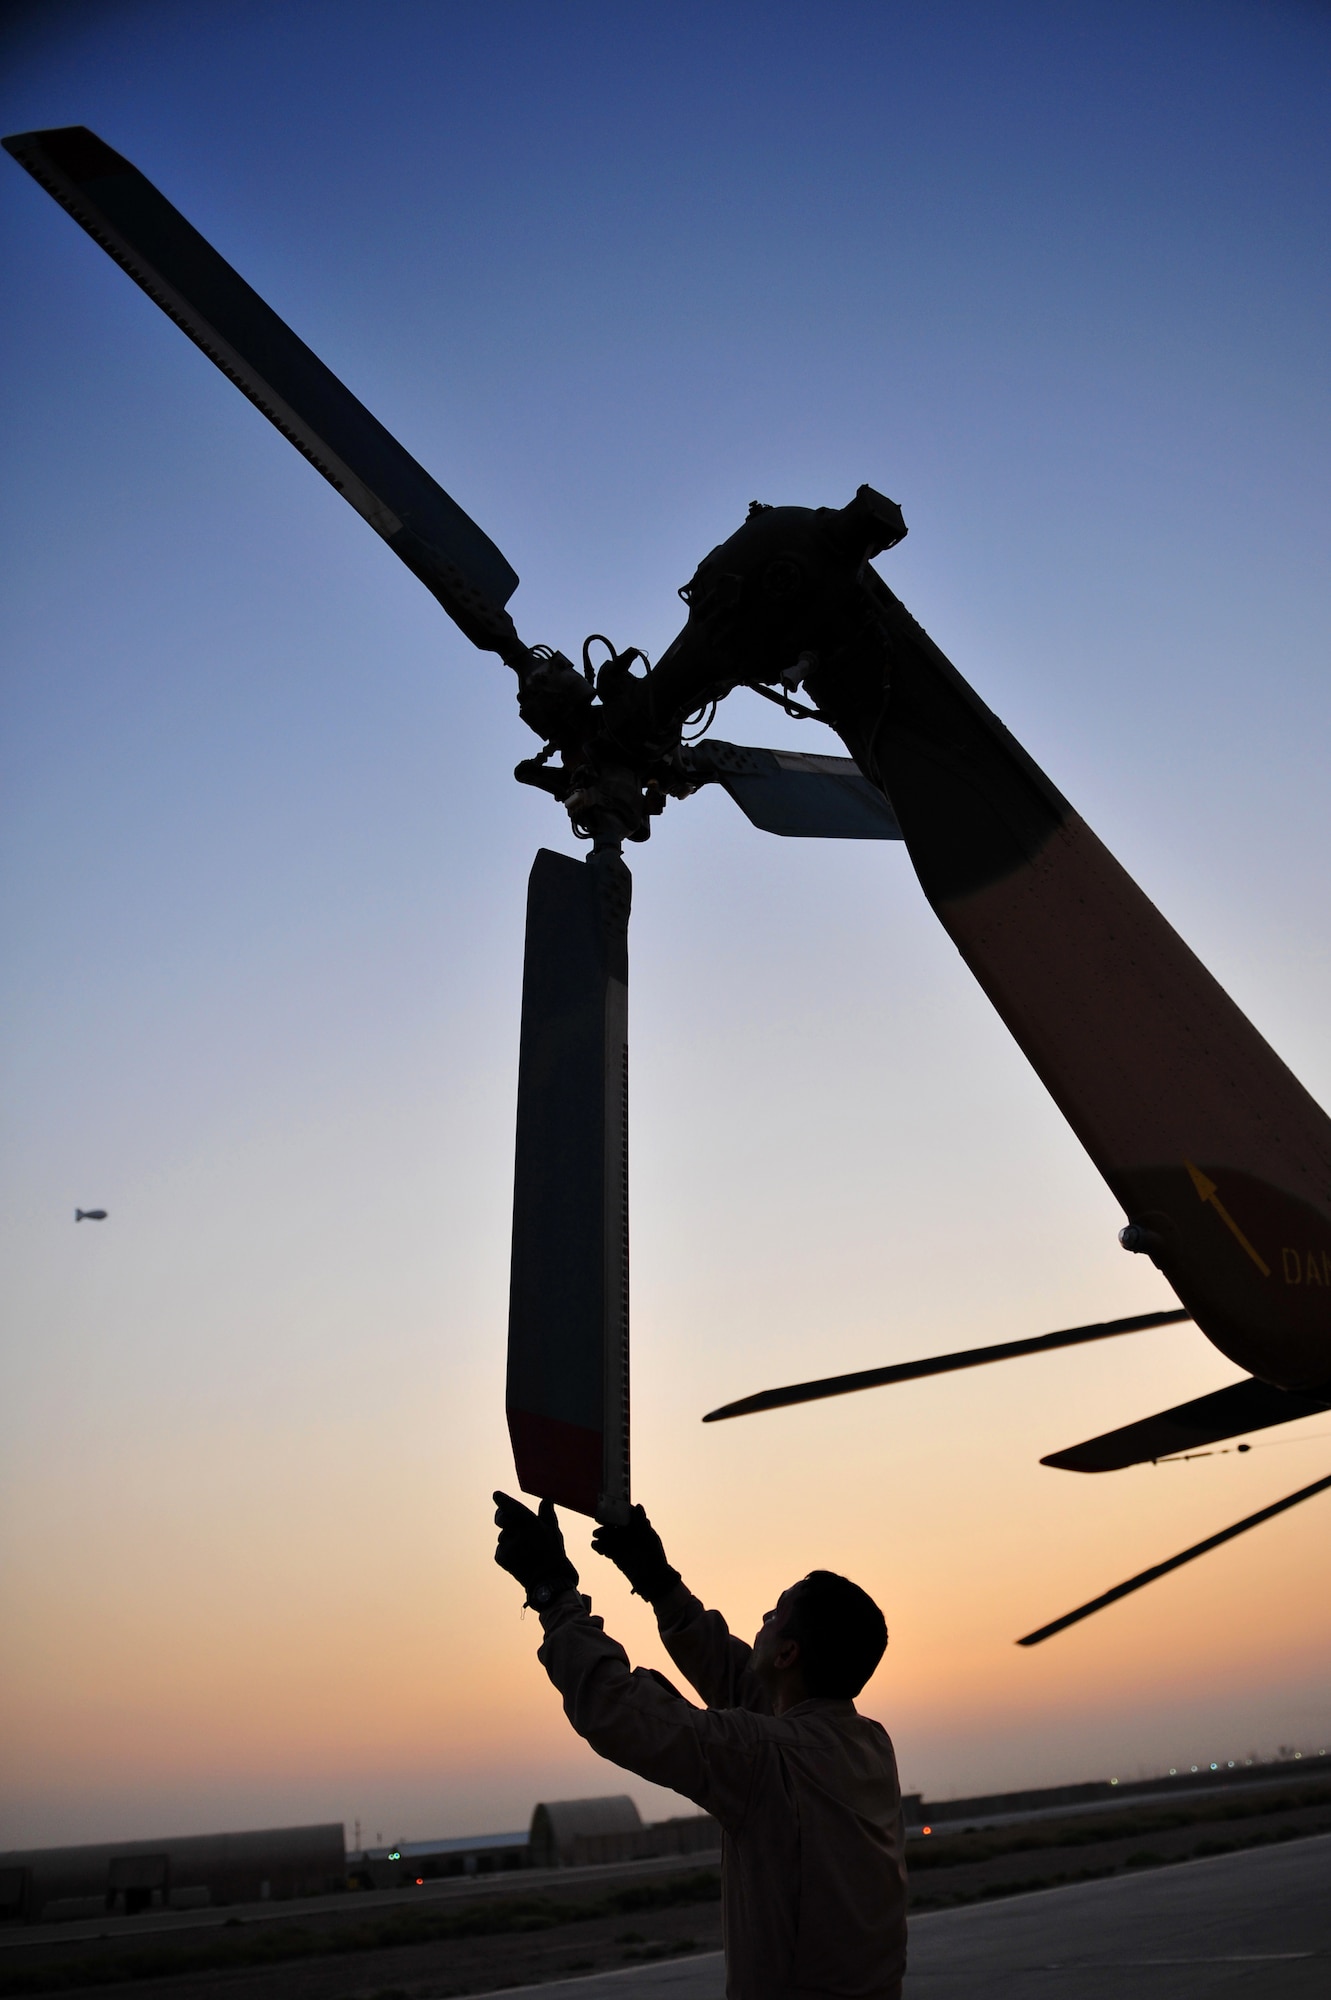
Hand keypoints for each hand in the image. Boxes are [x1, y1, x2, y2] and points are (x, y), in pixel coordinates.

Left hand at [493, 1491, 579, 1608]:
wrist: (547, 1580)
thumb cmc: (553, 1553)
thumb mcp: (553, 1531)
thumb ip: (546, 1513)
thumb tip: (545, 1499)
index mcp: (530, 1523)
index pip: (512, 1507)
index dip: (503, 1500)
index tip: (496, 1495)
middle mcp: (516, 1532)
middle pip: (501, 1518)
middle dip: (502, 1517)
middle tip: (506, 1520)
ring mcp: (507, 1545)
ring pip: (503, 1535)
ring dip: (509, 1538)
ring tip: (524, 1549)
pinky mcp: (500, 1557)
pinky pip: (500, 1548)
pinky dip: (506, 1550)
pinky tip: (519, 1558)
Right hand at [591, 1502, 680, 1603]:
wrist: (652, 1580)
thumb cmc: (654, 1557)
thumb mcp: (648, 1538)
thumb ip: (641, 1523)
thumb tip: (638, 1505)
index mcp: (638, 1527)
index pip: (625, 1515)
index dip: (616, 1512)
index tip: (607, 1510)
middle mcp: (628, 1534)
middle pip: (614, 1526)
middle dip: (605, 1526)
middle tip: (598, 1527)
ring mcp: (622, 1545)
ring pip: (608, 1537)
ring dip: (601, 1537)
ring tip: (596, 1540)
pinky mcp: (616, 1556)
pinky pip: (605, 1549)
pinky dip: (600, 1547)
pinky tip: (596, 1547)